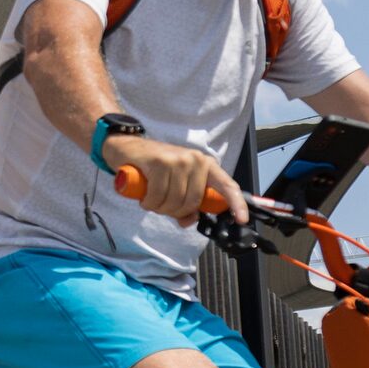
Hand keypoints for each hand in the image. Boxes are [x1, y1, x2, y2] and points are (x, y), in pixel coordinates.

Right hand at [103, 132, 243, 226]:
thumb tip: (190, 220)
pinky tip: (144, 196)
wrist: (127, 147)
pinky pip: (157, 196)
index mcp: (205, 165)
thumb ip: (186, 204)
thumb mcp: (175, 184)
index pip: (227, 185)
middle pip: (192, 202)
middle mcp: (195, 160)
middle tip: (162, 205)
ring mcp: (178, 160)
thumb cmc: (153, 167)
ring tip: (152, 198)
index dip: (236, 204)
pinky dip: (149, 202)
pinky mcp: (160, 162)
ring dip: (159, 208)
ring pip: (174, 201)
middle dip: (174, 211)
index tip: (241, 219)